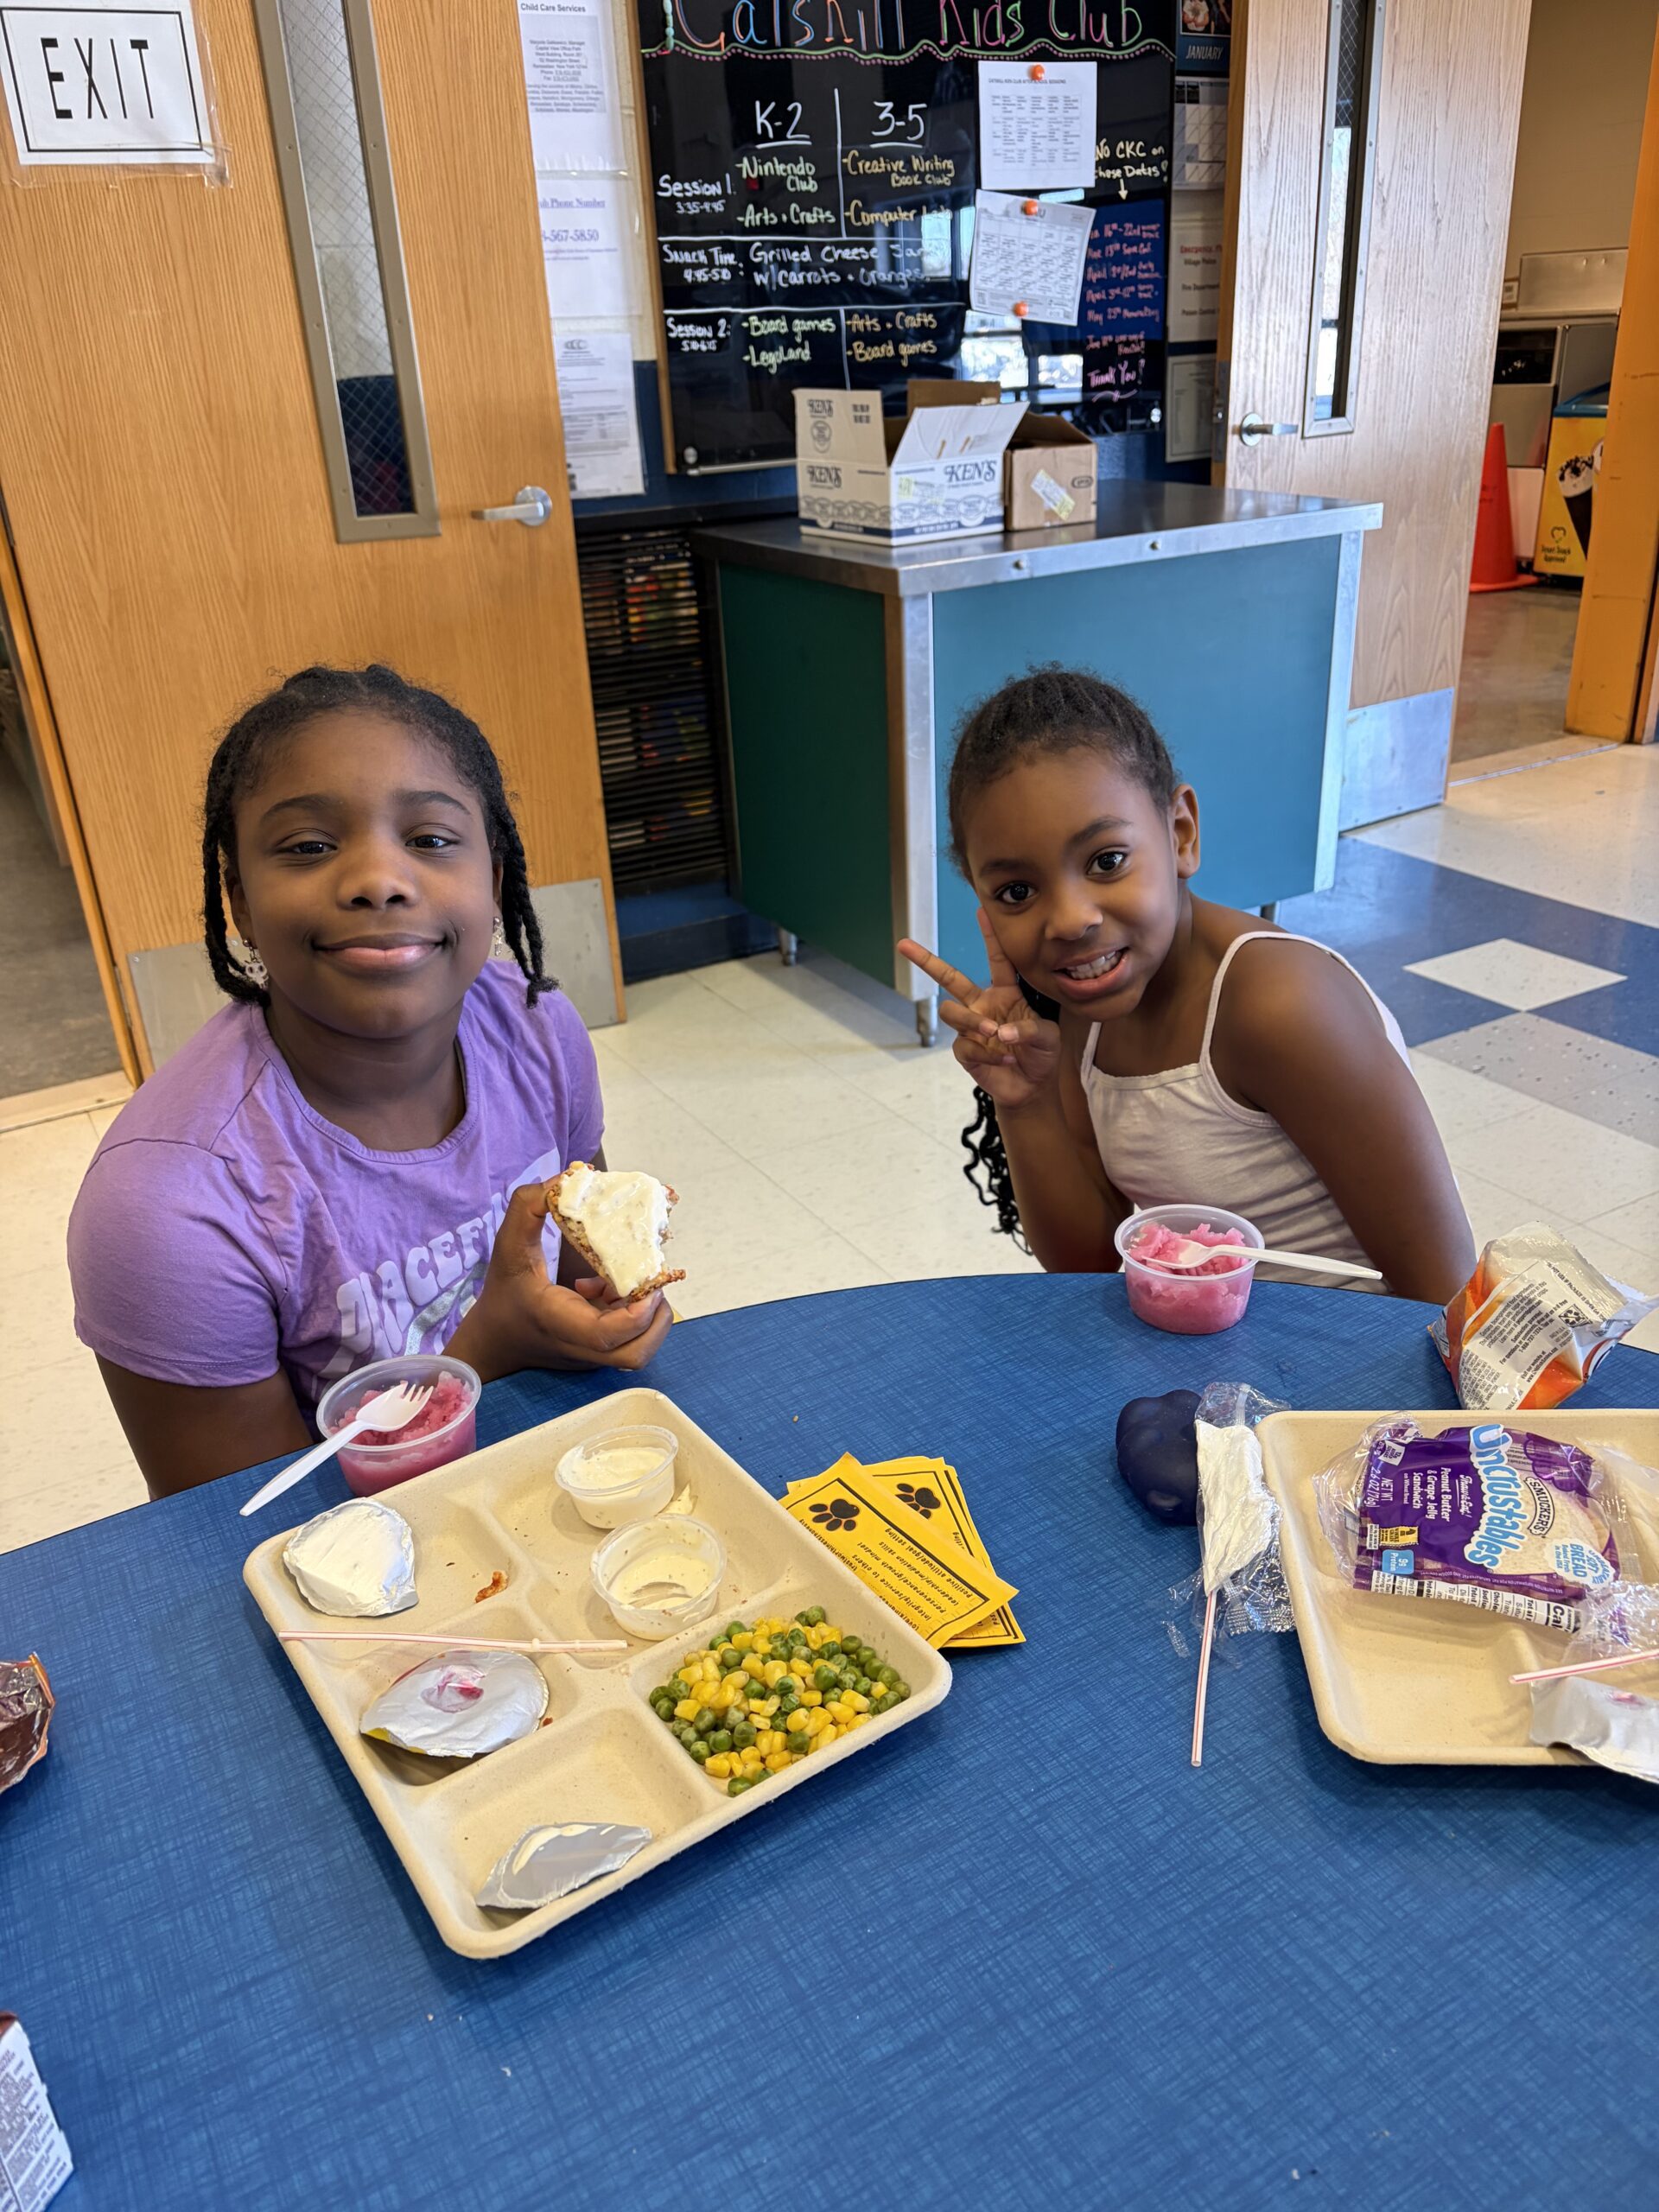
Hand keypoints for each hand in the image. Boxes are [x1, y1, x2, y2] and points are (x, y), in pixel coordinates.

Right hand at [449, 1184, 672, 1379]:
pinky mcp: (598, 1354)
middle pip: (637, 1355)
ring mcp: (593, 1355)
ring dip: (645, 1312)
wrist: (494, 1342)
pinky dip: (630, 1313)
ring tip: (623, 1280)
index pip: (608, 1334)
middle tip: (648, 1281)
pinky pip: (628, 1339)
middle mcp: (581, 1346)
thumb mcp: (507, 1244)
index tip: (644, 1279)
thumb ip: (528, 1206)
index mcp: (559, 1322)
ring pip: (639, 1349)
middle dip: (656, 1317)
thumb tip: (568, 1178)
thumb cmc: (504, 1293)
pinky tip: (602, 1289)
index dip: (637, 1311)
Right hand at [898, 909, 1062, 1111]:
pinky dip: (986, 1054)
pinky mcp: (965, 1051)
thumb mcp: (1048, 1037)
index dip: (989, 937)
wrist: (1031, 1087)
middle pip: (949, 978)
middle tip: (903, 945)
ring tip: (994, 1033)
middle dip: (926, 961)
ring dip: (973, 1021)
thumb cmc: (1041, 1054)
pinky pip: (965, 1045)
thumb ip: (1029, 1029)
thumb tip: (999, 1032)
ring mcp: (970, 1028)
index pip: (997, 960)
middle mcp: (982, 1005)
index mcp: (1005, 993)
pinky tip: (1003, 1060)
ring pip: (952, 1012)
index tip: (981, 910)